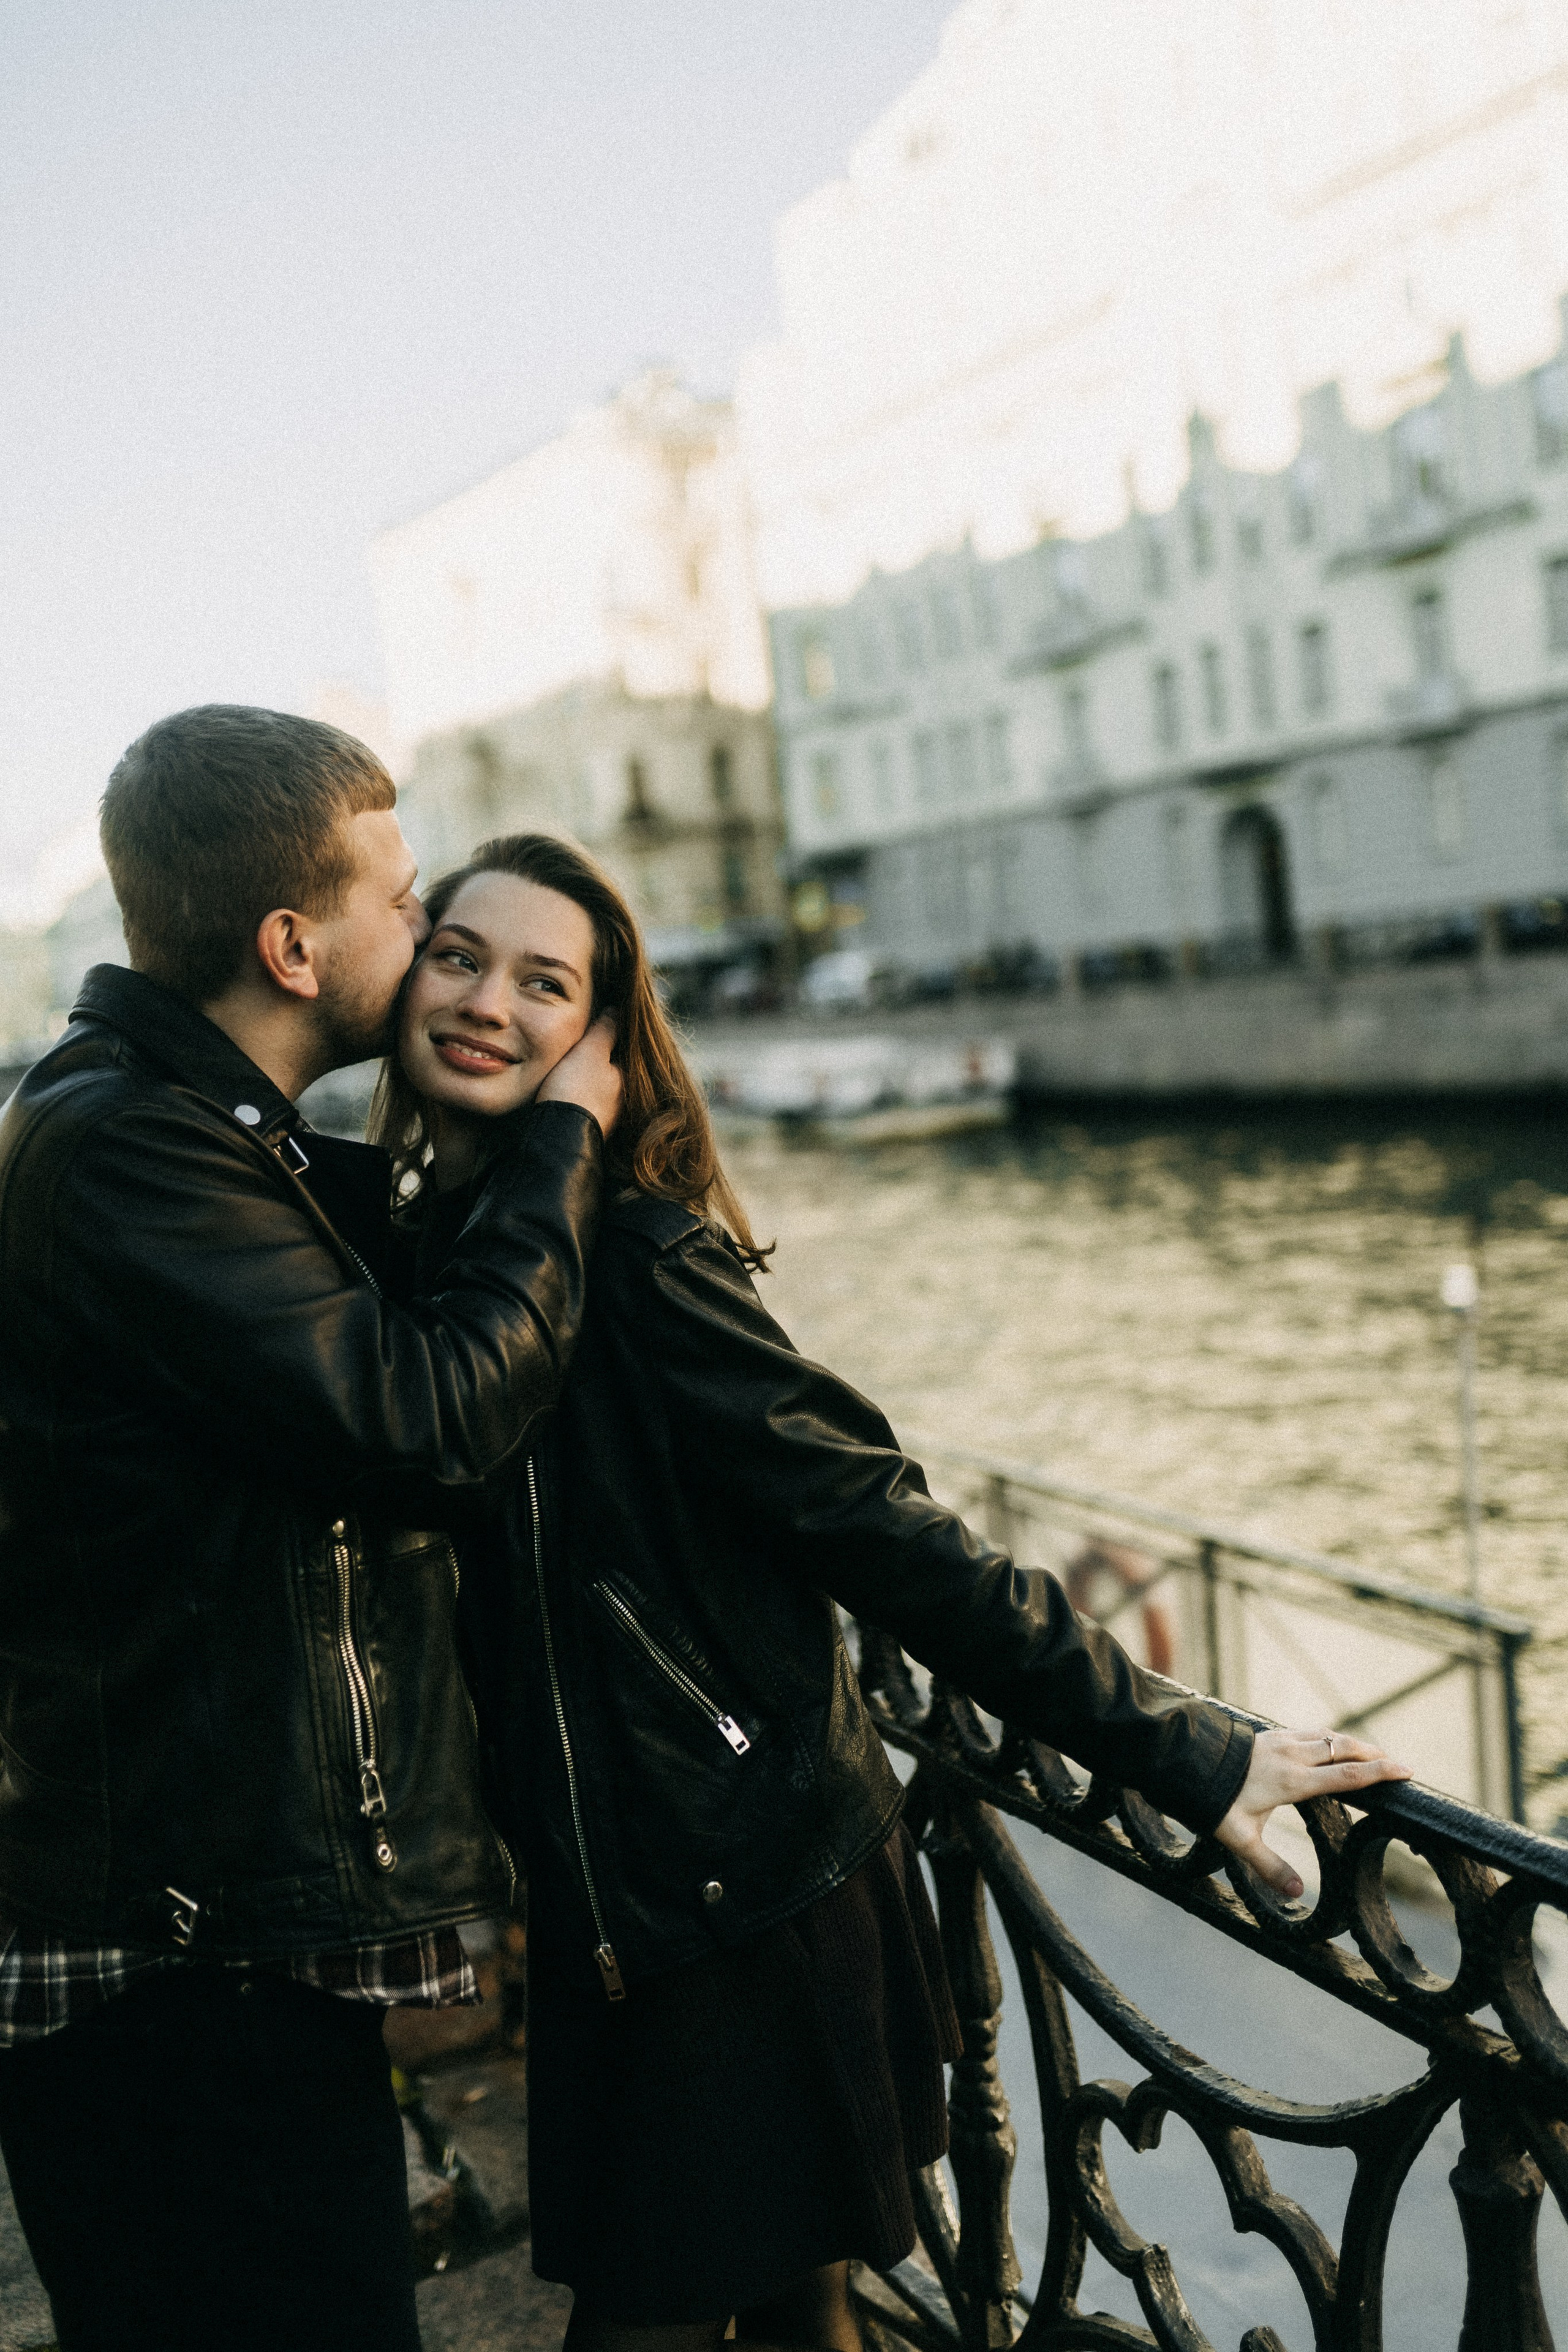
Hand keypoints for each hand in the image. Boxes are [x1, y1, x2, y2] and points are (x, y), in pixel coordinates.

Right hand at [537, 1013, 621, 1138]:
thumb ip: (606, 1030)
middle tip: (576, 1049)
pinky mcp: (588, 1130)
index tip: (590, 1032)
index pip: (620, 1051)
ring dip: (585, 1081)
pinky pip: (585, 1104)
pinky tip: (564, 1092)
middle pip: (608, 1072)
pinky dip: (577, 1096)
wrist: (557, 1135)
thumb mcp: (591, 1051)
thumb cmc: (576, 1088)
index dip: (605, 1039)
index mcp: (626, 1079)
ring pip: (596, 1089)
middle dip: (595, 1062)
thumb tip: (618, 1011)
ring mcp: (606, 1118)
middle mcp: (622, 1101)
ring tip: (568, 1070)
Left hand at [1213, 1727, 1411, 1898]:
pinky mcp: (1268, 1735)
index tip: (1407, 1771)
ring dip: (1351, 1744)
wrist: (1181, 1758)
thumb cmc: (1210, 1798)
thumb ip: (1270, 1866)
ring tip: (1369, 1753)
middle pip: (1343, 1749)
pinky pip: (1307, 1732)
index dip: (1380, 1773)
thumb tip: (1298, 1894)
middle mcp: (1291, 1755)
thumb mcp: (1239, 1839)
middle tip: (1398, 1764)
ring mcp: (1279, 1741)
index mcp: (1291, 1780)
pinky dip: (1327, 1738)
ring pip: (1326, 1737)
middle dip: (1374, 1754)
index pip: (1346, 1776)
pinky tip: (1327, 1745)